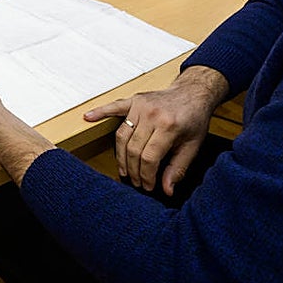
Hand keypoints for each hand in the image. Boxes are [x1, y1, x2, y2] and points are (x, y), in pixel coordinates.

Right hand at [83, 66, 228, 194]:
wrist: (193, 92)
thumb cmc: (194, 119)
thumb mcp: (192, 146)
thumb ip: (178, 169)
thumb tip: (166, 190)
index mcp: (169, 126)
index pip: (149, 158)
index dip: (146, 175)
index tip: (147, 186)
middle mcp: (152, 114)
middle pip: (133, 149)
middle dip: (133, 170)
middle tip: (135, 182)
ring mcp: (140, 106)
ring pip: (121, 135)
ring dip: (120, 156)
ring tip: (123, 170)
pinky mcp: (134, 100)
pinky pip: (113, 107)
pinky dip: (99, 112)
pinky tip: (88, 118)